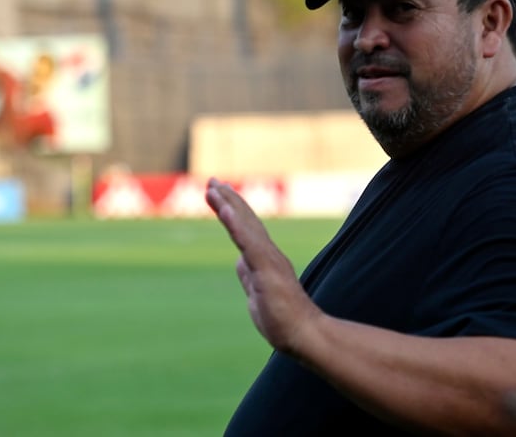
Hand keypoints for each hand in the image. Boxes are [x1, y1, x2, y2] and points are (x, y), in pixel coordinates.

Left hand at [205, 178, 321, 353]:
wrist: (303, 334)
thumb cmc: (283, 318)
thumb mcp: (257, 294)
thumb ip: (249, 275)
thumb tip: (239, 261)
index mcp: (265, 259)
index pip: (245, 229)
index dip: (231, 210)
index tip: (217, 193)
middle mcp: (268, 253)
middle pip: (245, 220)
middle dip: (228, 199)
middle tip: (211, 181)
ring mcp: (268, 259)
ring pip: (246, 226)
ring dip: (229, 206)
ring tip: (214, 189)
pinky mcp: (267, 268)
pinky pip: (248, 242)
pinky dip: (236, 224)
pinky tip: (224, 211)